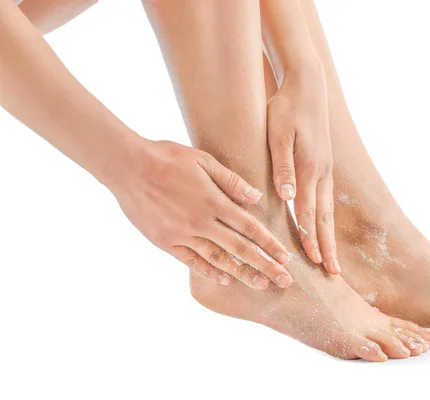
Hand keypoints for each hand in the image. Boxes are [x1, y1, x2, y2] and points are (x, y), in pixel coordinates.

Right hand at [105, 139, 291, 288]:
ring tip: (260, 284)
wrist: (127, 167)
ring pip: (218, 259)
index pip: (250, 227)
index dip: (269, 243)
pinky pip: (191, 261)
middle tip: (283, 280)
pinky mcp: (165, 242)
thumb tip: (256, 197)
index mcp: (214, 201)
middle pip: (240, 248)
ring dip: (242, 273)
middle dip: (265, 265)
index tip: (284, 257)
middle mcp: (201, 222)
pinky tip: (225, 279)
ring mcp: (182, 234)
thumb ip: (231, 180)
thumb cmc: (167, 157)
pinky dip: (209, 272)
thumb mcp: (203, 160)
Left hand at [267, 64, 339, 273]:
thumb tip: (287, 197)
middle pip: (324, 218)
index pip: (308, 212)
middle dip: (328, 247)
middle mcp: (322, 173)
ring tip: (332, 259)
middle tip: (333, 274)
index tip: (312, 264)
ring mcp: (326, 169)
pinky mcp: (324, 164)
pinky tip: (323, 227)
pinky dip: (325, 219)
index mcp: (310, 169)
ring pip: (327, 211)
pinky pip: (326, 198)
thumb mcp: (278, 134)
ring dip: (329, 236)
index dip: (310, 239)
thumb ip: (282, 166)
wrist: (307, 85)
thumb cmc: (286, 108)